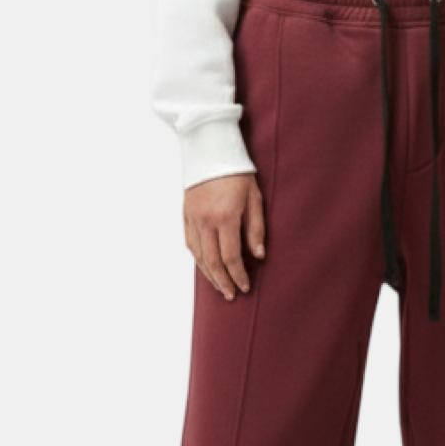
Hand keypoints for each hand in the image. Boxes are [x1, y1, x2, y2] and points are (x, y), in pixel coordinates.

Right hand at [184, 172, 264, 300]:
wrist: (211, 150)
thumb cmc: (238, 173)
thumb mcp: (255, 198)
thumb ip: (256, 229)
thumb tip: (258, 255)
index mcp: (225, 217)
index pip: (231, 257)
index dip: (239, 275)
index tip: (245, 286)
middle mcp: (206, 221)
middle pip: (213, 261)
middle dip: (223, 281)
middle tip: (231, 295)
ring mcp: (193, 219)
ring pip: (199, 256)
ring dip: (209, 274)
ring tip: (220, 287)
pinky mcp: (186, 214)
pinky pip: (190, 244)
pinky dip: (198, 259)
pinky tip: (206, 267)